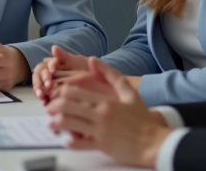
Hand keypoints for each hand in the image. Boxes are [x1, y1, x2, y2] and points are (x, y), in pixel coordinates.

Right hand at [32, 45, 88, 103]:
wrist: (95, 84)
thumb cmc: (86, 71)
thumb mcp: (78, 63)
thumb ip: (66, 57)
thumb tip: (54, 47)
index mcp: (54, 63)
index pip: (47, 63)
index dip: (49, 66)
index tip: (53, 70)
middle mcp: (49, 71)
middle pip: (39, 73)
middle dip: (42, 79)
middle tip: (48, 86)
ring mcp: (48, 83)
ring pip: (38, 83)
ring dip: (38, 88)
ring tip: (42, 96)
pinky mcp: (49, 94)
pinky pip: (41, 95)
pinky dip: (41, 98)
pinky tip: (44, 102)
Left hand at [46, 58, 169, 168]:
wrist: (155, 142)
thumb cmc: (142, 118)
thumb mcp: (129, 92)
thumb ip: (111, 75)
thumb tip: (93, 60)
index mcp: (104, 101)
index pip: (73, 92)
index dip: (60, 92)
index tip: (56, 94)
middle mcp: (100, 114)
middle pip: (66, 106)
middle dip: (53, 106)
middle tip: (49, 108)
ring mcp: (99, 131)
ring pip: (69, 124)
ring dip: (56, 123)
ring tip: (52, 123)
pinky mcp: (101, 146)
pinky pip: (80, 144)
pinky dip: (69, 142)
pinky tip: (66, 140)